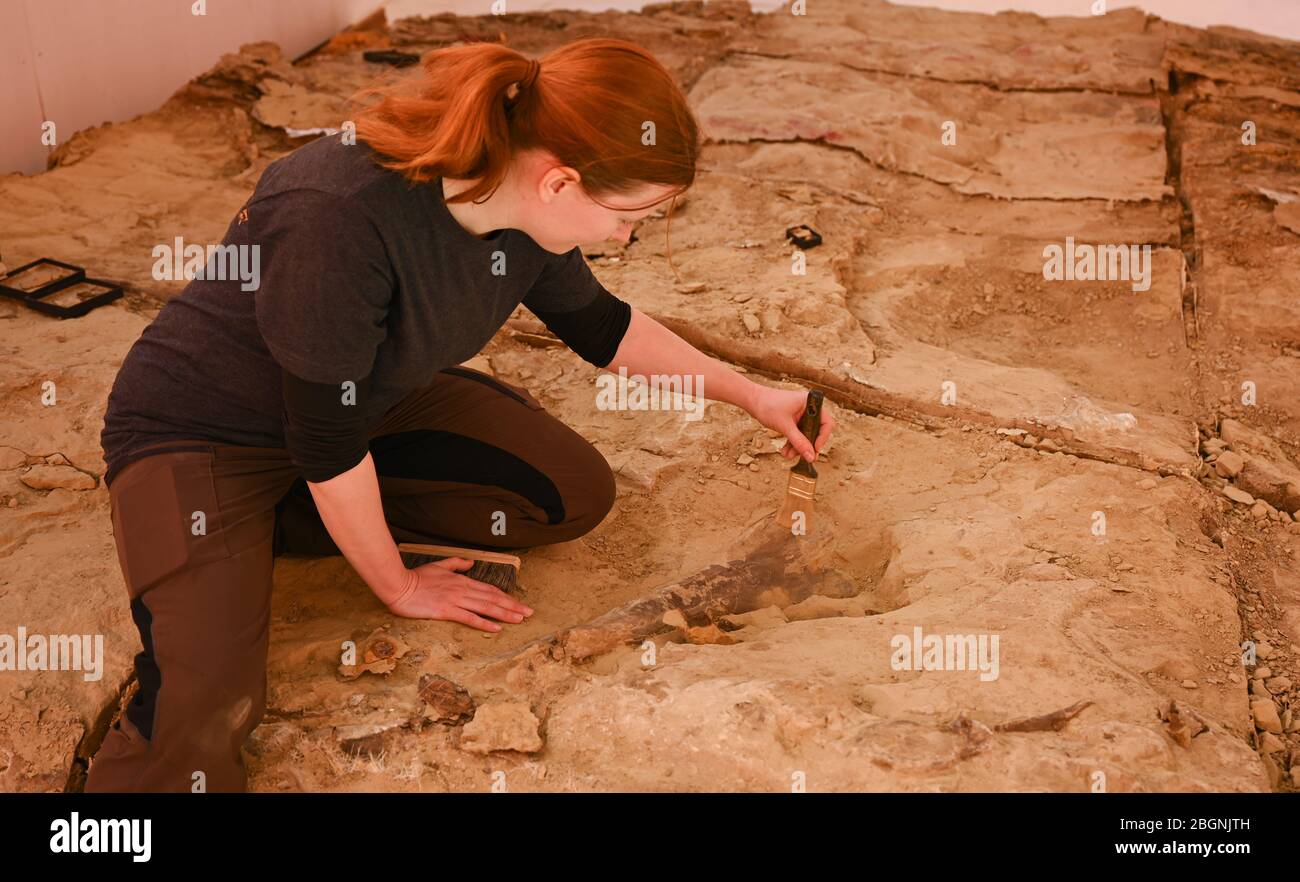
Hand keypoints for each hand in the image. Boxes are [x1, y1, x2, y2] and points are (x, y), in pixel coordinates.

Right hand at [384, 557, 533, 631]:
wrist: (399, 584)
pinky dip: (484, 623)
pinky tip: (496, 628)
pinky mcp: (446, 611)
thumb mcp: (439, 565)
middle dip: (513, 606)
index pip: (489, 589)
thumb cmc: (416, 577)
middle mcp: (463, 590)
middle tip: (529, 613)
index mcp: (462, 580)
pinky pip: (469, 618)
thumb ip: (456, 564)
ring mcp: (455, 600)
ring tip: (520, 619)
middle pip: (493, 598)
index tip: (518, 603)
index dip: (505, 597)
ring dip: (504, 613)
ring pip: (485, 607)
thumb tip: (471, 563)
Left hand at [746, 385, 835, 463]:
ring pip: (806, 435)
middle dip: (807, 445)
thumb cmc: (768, 406)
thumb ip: (799, 442)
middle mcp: (808, 408)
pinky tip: (785, 452)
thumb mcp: (785, 426)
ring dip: (798, 447)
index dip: (823, 438)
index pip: (826, 423)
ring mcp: (801, 415)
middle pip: (816, 431)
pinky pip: (798, 434)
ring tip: (788, 455)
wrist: (752, 401)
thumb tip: (811, 456)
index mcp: (811, 403)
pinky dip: (792, 443)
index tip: (815, 450)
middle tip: (803, 457)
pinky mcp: (793, 420)